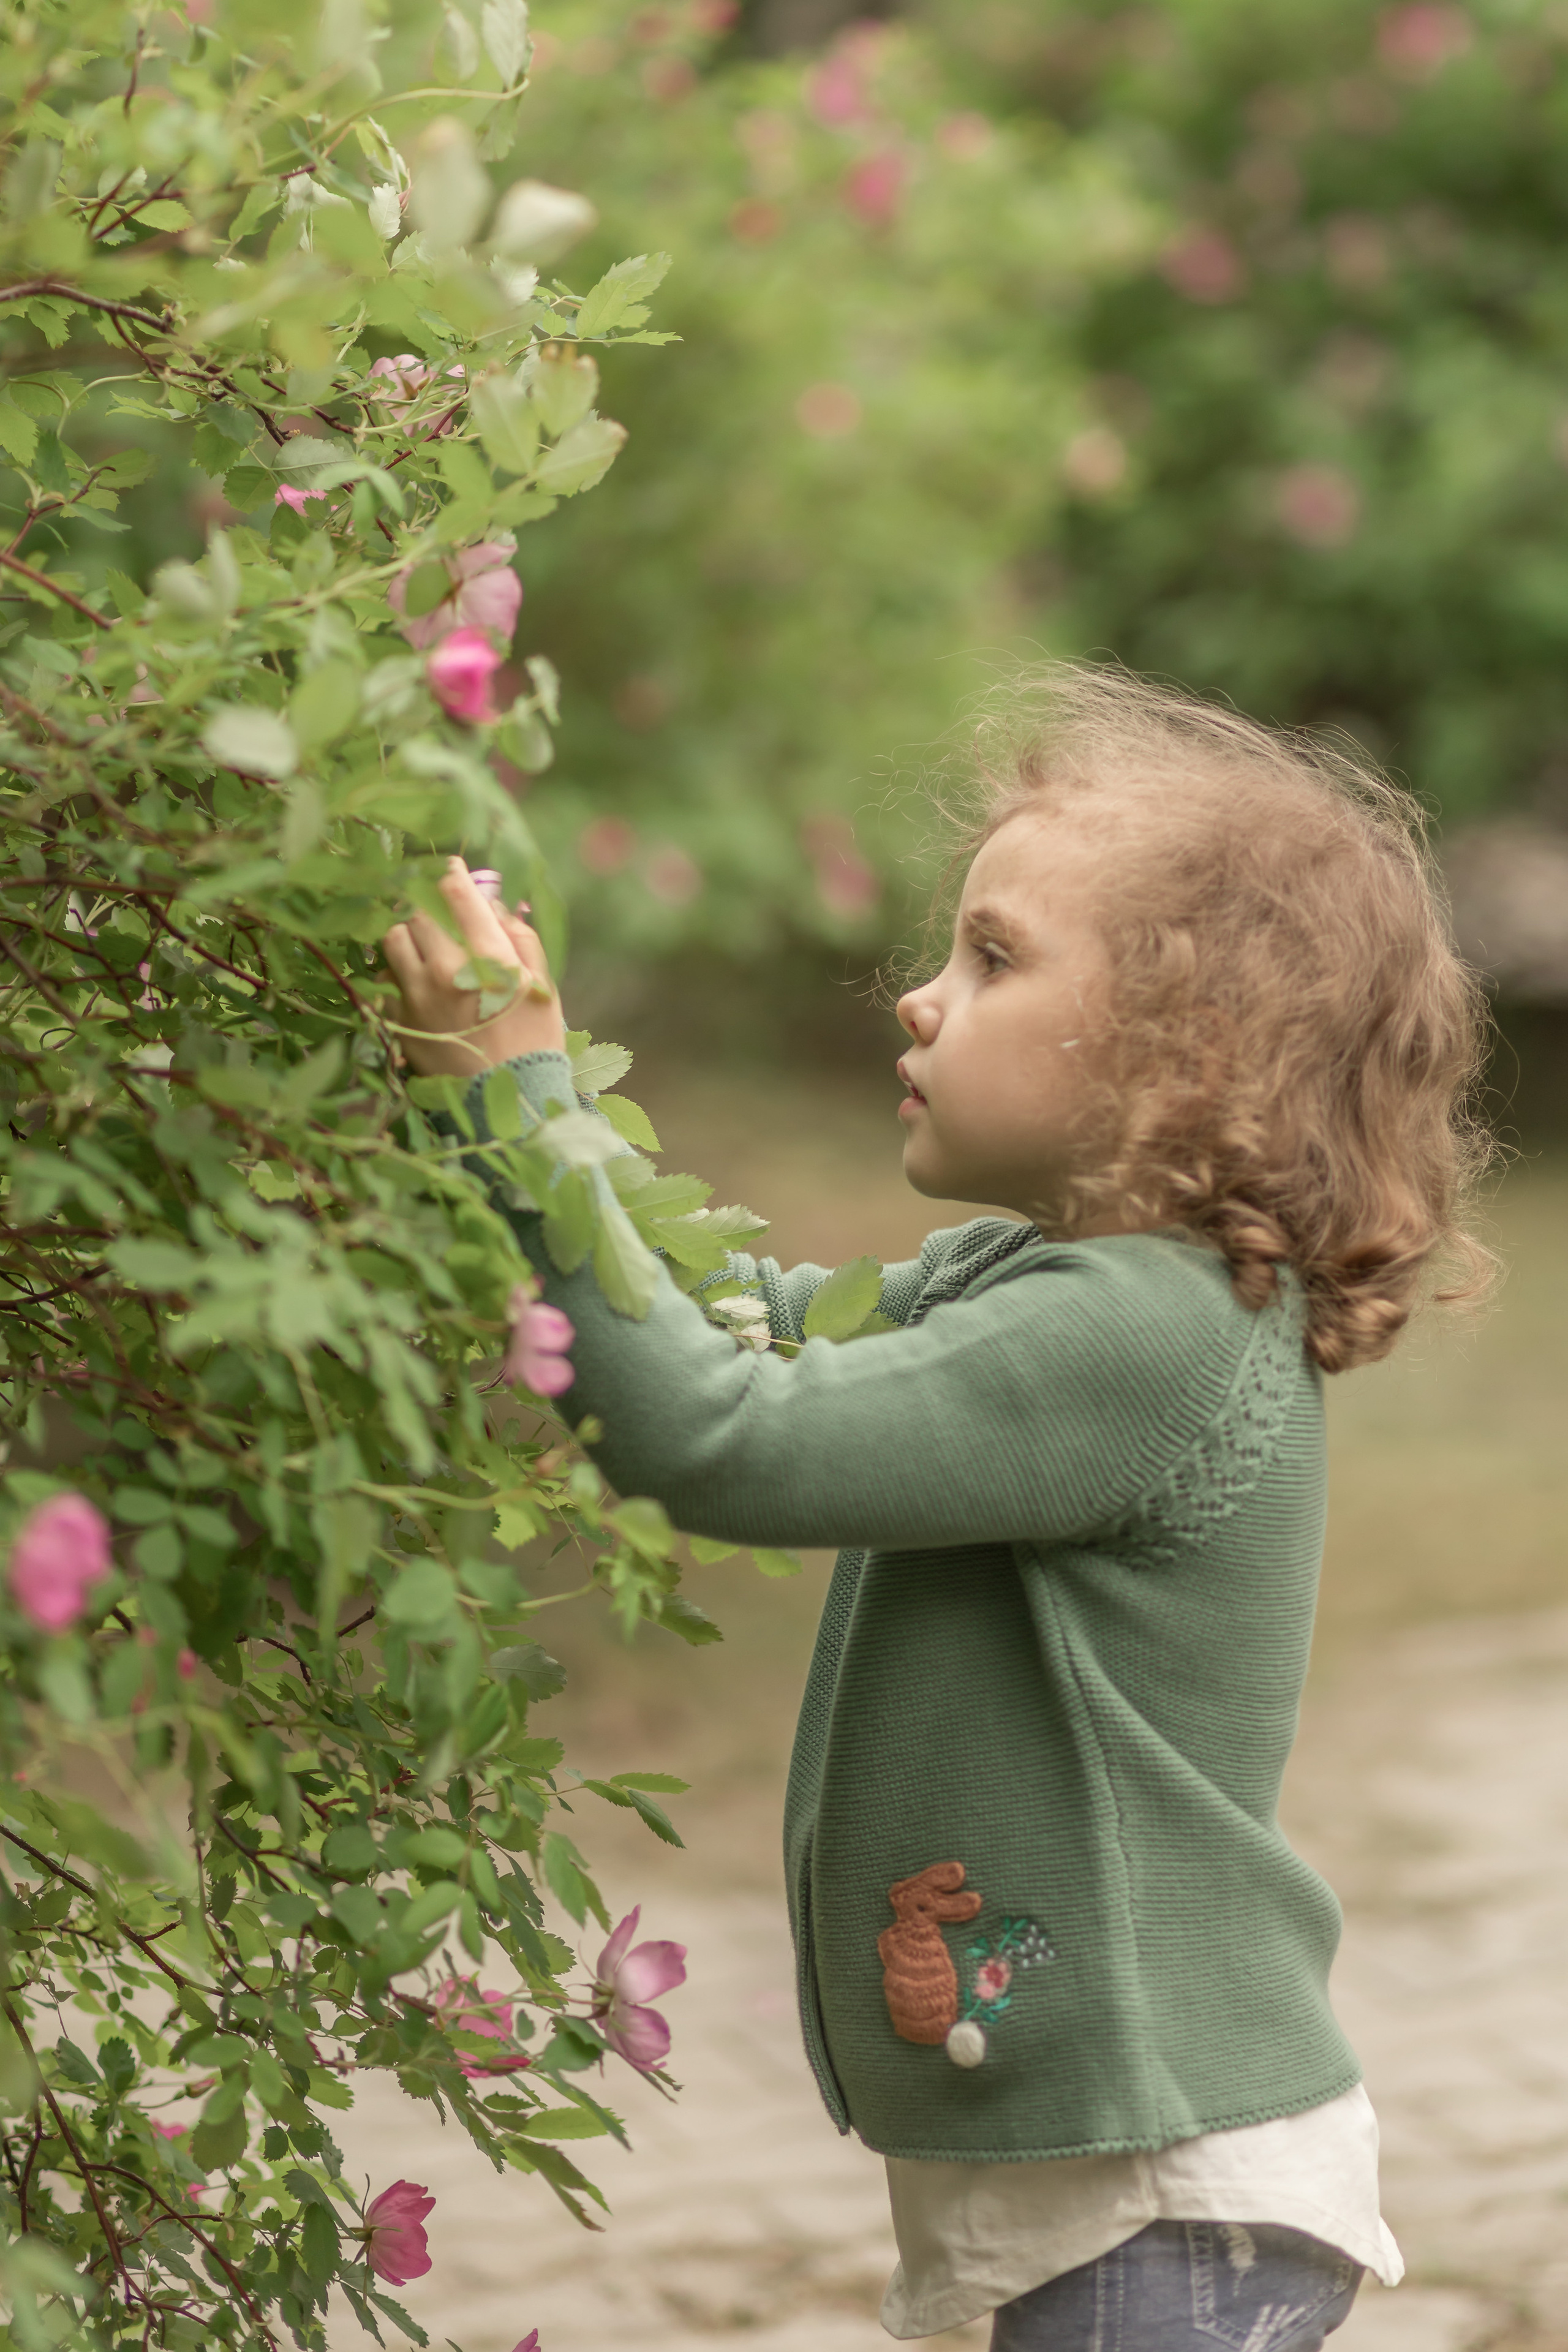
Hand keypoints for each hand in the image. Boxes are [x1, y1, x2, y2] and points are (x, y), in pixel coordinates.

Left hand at [382, 858, 565, 1076]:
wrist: (509, 1101)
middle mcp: (445, 969)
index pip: (455, 889)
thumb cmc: (534, 1041)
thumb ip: (518, 936)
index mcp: (487, 956)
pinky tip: (414, 977)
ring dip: (407, 931)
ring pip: (392, 936)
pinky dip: (396, 969)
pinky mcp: (398, 1019)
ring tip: (424, 942)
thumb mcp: (541, 984)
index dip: (451, 870)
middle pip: (418, 907)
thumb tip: (491, 902)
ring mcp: (416, 995)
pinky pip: (383, 976)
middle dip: (429, 902)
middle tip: (439, 908)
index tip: (451, 868)